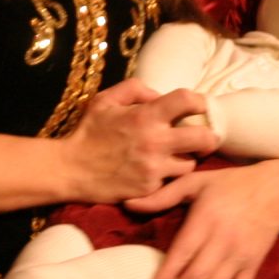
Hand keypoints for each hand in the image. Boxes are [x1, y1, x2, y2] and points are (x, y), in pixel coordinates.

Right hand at [62, 78, 220, 203]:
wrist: (71, 169)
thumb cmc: (88, 132)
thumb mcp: (105, 100)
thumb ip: (135, 89)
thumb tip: (160, 95)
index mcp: (145, 116)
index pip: (187, 100)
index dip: (199, 101)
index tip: (199, 107)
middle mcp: (155, 142)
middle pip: (204, 138)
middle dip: (208, 137)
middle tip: (203, 137)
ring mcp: (155, 168)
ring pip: (191, 164)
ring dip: (187, 159)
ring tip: (176, 156)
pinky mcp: (151, 189)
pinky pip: (172, 182)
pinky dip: (168, 177)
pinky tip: (158, 172)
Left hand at [125, 161, 278, 278]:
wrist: (277, 191)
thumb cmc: (231, 185)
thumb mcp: (196, 181)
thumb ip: (163, 195)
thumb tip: (128, 204)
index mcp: (207, 219)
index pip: (184, 253)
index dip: (166, 276)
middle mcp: (224, 242)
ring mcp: (240, 257)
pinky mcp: (252, 267)